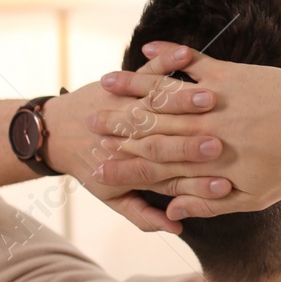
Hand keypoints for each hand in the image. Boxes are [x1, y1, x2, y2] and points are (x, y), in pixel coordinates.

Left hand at [42, 60, 234, 233]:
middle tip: (219, 145)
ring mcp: (130, 107)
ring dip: (184, 101)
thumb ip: (143, 214)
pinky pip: (149, 71)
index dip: (198, 185)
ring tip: (208, 98)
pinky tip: (188, 55)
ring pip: (159, 105)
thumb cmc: (92, 166)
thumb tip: (173, 226)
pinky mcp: (128, 84)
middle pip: (169, 142)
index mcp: (135, 169)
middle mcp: (134, 137)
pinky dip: (166, 60)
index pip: (171, 179)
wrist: (57, 131)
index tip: (223, 186)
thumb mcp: (114, 198)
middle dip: (194, 144)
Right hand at [91, 41, 280, 219]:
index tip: (96, 166)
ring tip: (105, 84)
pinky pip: (193, 62)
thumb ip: (210, 204)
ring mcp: (214, 100)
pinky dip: (170, 55)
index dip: (124, 165)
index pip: (155, 165)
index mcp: (206, 163)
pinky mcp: (229, 74)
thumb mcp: (253, 198)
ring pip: (164, 94)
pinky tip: (147, 49)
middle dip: (116, 126)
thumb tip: (175, 212)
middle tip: (88, 123)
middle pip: (150, 128)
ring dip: (132, 88)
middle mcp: (203, 130)